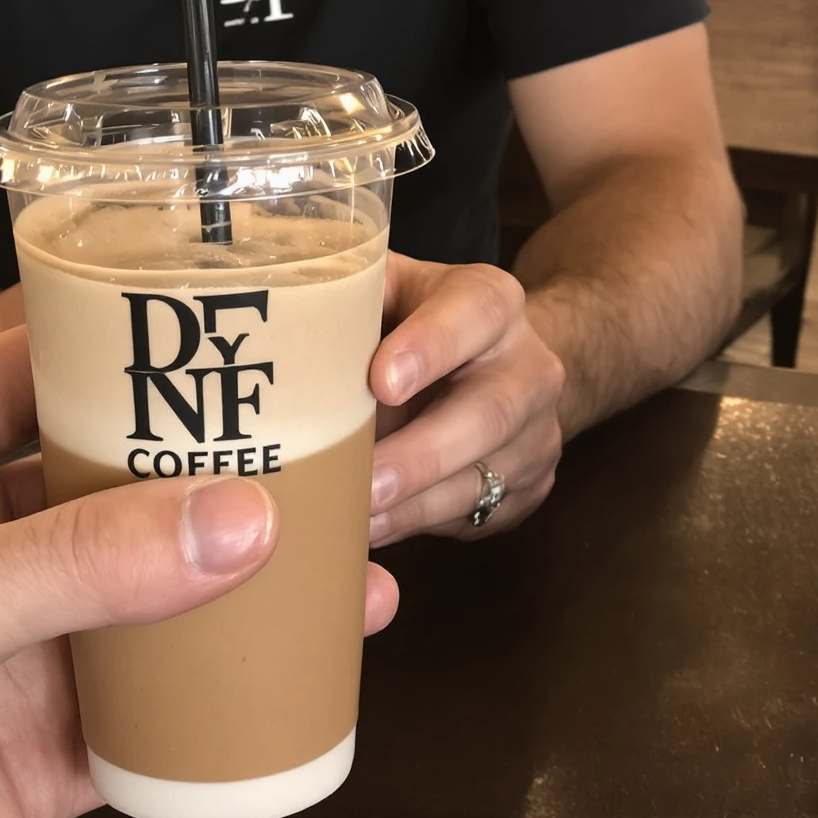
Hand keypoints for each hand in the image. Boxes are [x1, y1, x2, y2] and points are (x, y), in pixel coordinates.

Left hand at [366, 255, 564, 544]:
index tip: (381, 383)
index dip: (429, 347)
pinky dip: (424, 524)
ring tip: (359, 521)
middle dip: (421, 455)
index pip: (473, 314)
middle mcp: (529, 366)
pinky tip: (380, 528)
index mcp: (492, 302)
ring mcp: (537, 431)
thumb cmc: (419, 320)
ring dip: (417, 506)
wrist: (499, 359)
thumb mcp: (392, 289)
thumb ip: (352, 296)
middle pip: (488, 413)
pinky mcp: (530, 483)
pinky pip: (481, 513)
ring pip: (486, 477)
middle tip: (365, 484)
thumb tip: (280, 328)